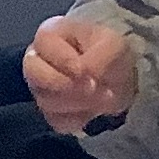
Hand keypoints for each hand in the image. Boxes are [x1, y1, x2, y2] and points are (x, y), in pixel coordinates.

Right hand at [22, 16, 136, 133]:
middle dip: (68, 86)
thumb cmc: (110, 51)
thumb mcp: (112, 45)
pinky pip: (56, 121)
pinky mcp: (49, 112)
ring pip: (46, 101)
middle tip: (94, 89)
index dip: (68, 62)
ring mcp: (40, 89)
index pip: (44, 46)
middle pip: (35, 76)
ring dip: (79, 103)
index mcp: (48, 36)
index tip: (89, 73)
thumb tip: (84, 76)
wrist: (122, 76)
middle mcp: (37, 61)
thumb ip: (96, 59)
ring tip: (104, 98)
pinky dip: (78, 119)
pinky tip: (94, 110)